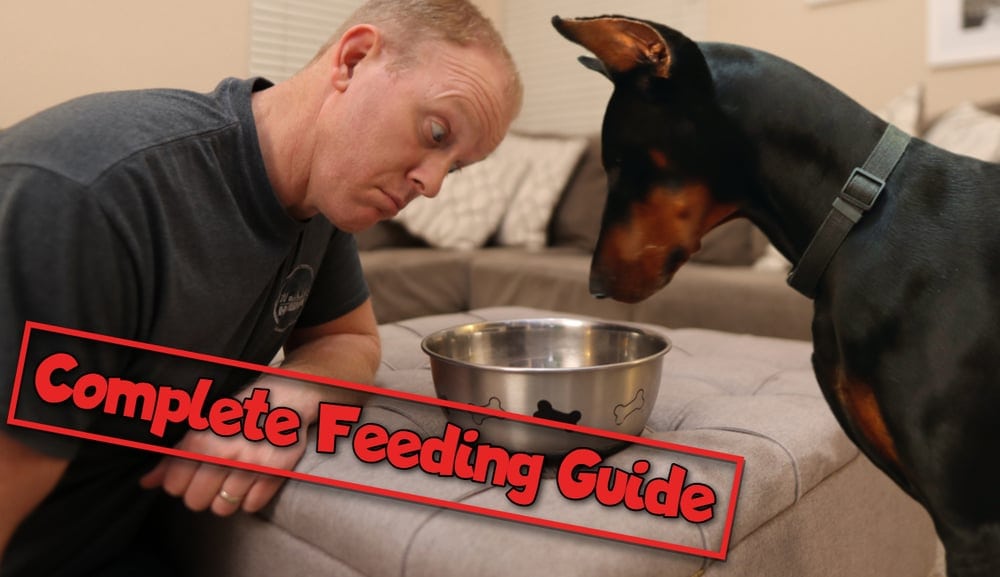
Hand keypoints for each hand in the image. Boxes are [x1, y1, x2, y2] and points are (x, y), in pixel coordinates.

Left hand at [139, 424, 305, 515]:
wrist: (286, 396)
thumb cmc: (240, 408)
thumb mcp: (203, 425)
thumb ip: (173, 455)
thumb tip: (146, 483)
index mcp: (202, 439)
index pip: (173, 485)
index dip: (178, 482)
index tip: (190, 473)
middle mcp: (225, 454)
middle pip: (194, 501)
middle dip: (200, 493)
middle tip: (211, 477)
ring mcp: (252, 465)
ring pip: (222, 508)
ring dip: (224, 499)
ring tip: (231, 480)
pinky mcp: (276, 472)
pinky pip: (252, 507)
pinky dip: (250, 499)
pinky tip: (251, 481)